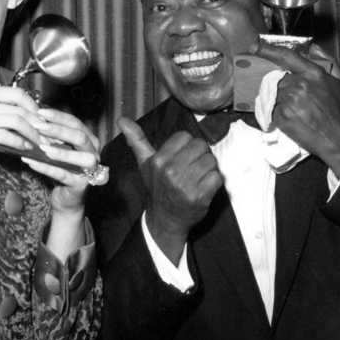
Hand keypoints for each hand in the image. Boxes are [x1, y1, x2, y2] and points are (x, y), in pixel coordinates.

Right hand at [0, 86, 42, 198]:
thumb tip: (21, 117)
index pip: (17, 93)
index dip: (34, 106)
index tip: (42, 120)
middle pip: (19, 107)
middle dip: (38, 122)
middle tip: (47, 135)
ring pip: (14, 120)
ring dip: (31, 134)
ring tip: (39, 144)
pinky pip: (3, 135)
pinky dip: (18, 142)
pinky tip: (23, 149)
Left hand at [22, 108, 100, 260]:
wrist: (66, 199)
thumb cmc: (62, 170)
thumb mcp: (58, 149)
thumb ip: (51, 136)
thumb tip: (33, 118)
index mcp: (89, 140)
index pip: (75, 123)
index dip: (58, 116)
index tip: (39, 112)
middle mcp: (93, 153)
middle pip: (79, 137)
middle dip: (57, 129)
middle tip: (37, 125)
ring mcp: (90, 170)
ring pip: (78, 157)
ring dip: (58, 150)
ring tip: (39, 145)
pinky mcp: (81, 186)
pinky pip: (63, 175)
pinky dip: (46, 168)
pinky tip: (31, 162)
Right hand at [119, 116, 221, 262]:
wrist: (164, 220)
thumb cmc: (157, 189)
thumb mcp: (144, 164)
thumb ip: (137, 140)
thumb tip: (122, 120)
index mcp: (159, 160)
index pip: (185, 136)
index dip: (186, 146)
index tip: (181, 158)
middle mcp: (171, 171)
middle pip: (201, 146)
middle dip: (199, 156)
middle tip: (191, 169)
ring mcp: (185, 184)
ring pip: (211, 161)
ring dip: (208, 169)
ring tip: (197, 179)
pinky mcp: (200, 196)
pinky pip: (217, 177)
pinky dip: (214, 182)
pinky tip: (204, 188)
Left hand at [254, 40, 339, 175]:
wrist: (337, 138)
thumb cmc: (339, 110)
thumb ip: (327, 61)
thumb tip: (313, 48)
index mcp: (313, 73)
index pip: (286, 56)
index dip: (268, 50)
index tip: (255, 45)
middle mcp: (299, 84)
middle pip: (275, 78)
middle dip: (277, 85)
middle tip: (286, 94)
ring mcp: (288, 100)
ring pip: (272, 93)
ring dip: (276, 99)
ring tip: (292, 108)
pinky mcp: (280, 116)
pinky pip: (271, 110)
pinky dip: (276, 113)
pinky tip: (289, 118)